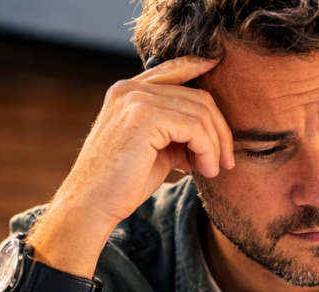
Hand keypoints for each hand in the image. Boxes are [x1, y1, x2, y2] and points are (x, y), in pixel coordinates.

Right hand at [49, 56, 234, 239]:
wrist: (93, 203)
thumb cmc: (124, 184)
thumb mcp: (156, 152)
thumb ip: (177, 134)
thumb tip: (210, 136)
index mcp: (128, 92)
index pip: (170, 69)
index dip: (195, 63)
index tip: (216, 61)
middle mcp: (130, 89)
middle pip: (197, 97)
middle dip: (219, 131)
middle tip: (225, 162)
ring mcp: (135, 99)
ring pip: (201, 113)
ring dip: (215, 146)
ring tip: (212, 171)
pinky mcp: (144, 117)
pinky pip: (195, 128)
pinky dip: (208, 150)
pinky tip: (204, 170)